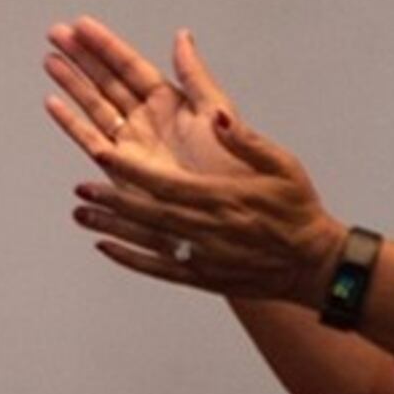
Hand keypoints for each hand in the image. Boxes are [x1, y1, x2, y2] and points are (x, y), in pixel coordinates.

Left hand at [40, 18, 341, 300]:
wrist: (313, 264)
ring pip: (147, 240)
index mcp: (221, 199)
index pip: (165, 182)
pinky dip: (129, 259)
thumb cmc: (297, 209)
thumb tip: (217, 116)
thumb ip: (245, 141)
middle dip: (110, 200)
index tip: (102, 153)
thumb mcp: (281, 165)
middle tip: (80, 188)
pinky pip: (158, 268)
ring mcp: (201, 257)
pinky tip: (105, 248)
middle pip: (147, 212)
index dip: (130, 169)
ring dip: (110, 228)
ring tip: (80, 215)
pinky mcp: (201, 277)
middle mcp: (205, 230)